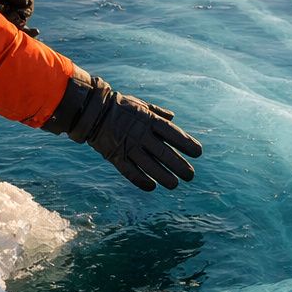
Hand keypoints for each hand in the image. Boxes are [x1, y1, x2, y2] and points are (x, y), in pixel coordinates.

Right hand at [44, 71, 202, 190]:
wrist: (93, 111)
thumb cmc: (120, 107)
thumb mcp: (141, 105)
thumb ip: (157, 112)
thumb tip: (172, 118)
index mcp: (149, 120)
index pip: (172, 133)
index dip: (186, 143)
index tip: (198, 153)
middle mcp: (140, 134)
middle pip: (164, 152)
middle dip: (179, 165)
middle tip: (190, 175)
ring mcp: (128, 146)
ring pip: (149, 165)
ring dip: (163, 176)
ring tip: (175, 184)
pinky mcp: (115, 156)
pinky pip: (130, 171)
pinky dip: (141, 180)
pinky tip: (152, 187)